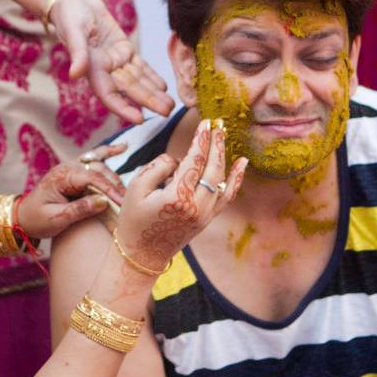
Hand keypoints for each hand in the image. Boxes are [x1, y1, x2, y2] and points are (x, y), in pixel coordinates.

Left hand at [16, 144, 128, 238]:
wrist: (23, 218)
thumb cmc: (37, 219)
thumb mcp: (57, 218)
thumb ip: (80, 209)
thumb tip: (103, 201)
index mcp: (62, 176)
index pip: (92, 179)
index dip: (109, 190)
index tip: (122, 202)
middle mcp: (68, 167)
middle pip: (99, 170)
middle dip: (114, 186)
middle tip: (126, 203)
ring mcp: (72, 167)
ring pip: (100, 166)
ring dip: (114, 178)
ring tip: (126, 193)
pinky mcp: (75, 172)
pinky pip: (94, 159)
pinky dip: (108, 152)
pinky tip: (123, 147)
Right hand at [50, 0, 174, 123]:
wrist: (73, 3)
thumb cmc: (69, 17)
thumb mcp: (73, 32)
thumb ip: (78, 54)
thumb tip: (75, 75)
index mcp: (92, 69)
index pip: (109, 95)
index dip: (123, 108)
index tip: (140, 119)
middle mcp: (105, 70)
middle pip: (129, 90)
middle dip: (148, 102)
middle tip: (167, 113)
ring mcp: (116, 61)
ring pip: (138, 80)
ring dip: (154, 93)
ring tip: (170, 105)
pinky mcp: (123, 49)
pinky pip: (140, 66)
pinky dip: (152, 76)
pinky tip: (163, 87)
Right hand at [115, 120, 246, 270]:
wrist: (143, 254)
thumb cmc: (134, 220)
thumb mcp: (135, 188)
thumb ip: (157, 167)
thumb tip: (178, 159)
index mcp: (177, 197)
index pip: (194, 161)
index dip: (201, 140)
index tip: (206, 123)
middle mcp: (196, 206)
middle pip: (212, 167)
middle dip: (215, 143)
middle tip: (218, 123)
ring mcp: (205, 214)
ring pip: (221, 179)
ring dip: (223, 155)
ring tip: (224, 135)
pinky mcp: (208, 219)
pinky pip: (227, 196)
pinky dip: (236, 179)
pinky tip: (242, 163)